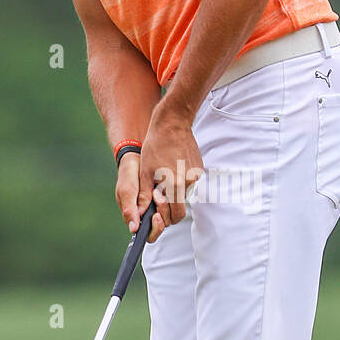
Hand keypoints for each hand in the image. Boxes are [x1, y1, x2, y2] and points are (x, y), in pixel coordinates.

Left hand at [136, 100, 203, 243]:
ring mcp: (196, 174)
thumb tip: (141, 213)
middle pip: (180, 207)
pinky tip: (170, 167)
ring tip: (161, 175)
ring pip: (183, 193)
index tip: (154, 208)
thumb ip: (144, 195)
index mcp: (176, 184)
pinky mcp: (198, 167)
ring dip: (173, 191)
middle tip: (156, 195)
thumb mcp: (145, 172)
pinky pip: (188, 181)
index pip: (176, 215)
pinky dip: (178, 180)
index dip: (165, 216)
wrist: (173, 122)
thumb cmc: (155, 145)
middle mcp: (190, 181)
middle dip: (168, 207)